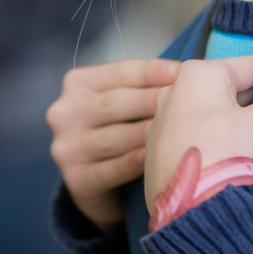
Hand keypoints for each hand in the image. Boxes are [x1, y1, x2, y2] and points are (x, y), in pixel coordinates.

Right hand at [47, 58, 180, 230]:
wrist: (93, 181)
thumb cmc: (116, 130)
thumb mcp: (120, 102)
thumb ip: (141, 86)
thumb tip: (184, 73)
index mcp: (76, 83)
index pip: (119, 73)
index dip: (152, 72)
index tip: (183, 72)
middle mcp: (64, 113)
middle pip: (116, 104)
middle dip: (154, 102)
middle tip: (188, 103)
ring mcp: (67, 148)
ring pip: (113, 138)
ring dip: (148, 134)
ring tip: (179, 131)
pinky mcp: (75, 179)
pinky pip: (109, 170)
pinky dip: (133, 164)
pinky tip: (154, 158)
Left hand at [143, 53, 252, 208]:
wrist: (194, 204)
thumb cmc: (228, 151)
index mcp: (197, 76)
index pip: (241, 66)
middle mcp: (171, 94)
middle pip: (217, 89)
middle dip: (241, 93)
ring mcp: (159, 124)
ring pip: (200, 114)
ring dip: (221, 119)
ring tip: (245, 129)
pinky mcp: (154, 154)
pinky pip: (189, 138)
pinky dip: (206, 140)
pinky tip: (221, 152)